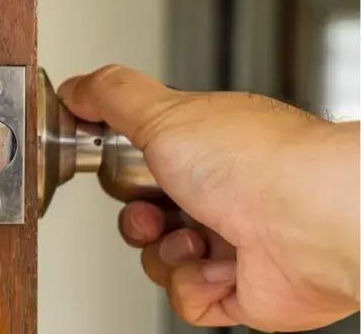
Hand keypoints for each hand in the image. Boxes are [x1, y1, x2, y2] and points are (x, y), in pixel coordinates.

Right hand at [59, 65, 359, 331]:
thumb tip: (76, 88)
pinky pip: (187, 297)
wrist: (310, 223)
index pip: (142, 163)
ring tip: (196, 237)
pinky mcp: (239, 290)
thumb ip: (112, 96)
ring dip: (168, 250)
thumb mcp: (164, 111)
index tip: (113, 165)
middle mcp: (219, 194)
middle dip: (138, 217)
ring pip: (160, 259)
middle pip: (144, 215)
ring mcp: (230, 243)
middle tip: (155, 207)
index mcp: (204, 149)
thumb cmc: (255, 163)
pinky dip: (196, 283)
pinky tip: (220, 264)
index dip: (120, 170)